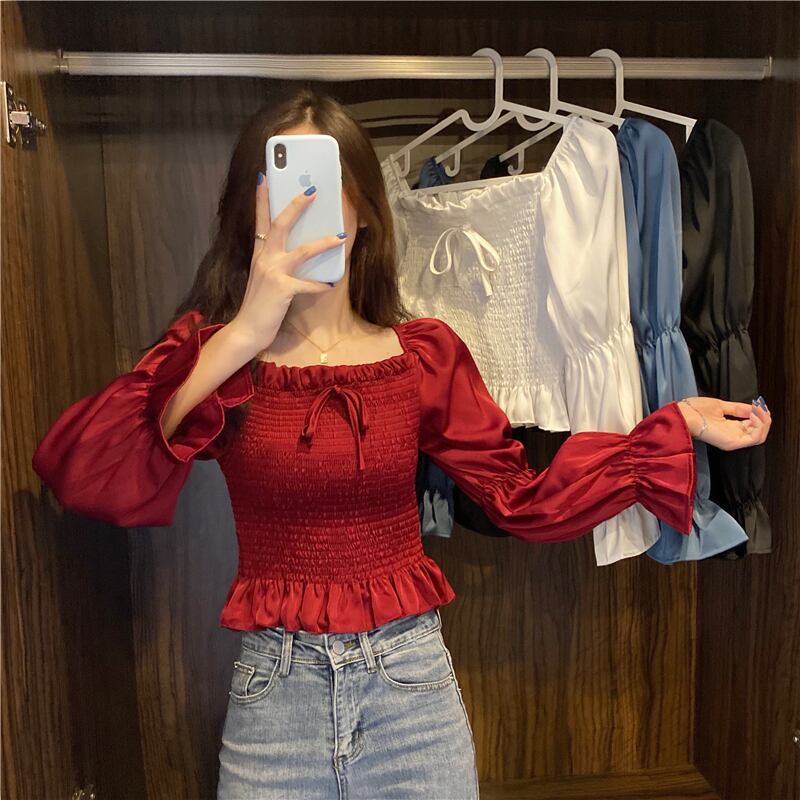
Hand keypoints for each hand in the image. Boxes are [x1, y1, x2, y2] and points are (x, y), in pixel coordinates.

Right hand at [230, 172, 346, 349]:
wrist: (247, 329)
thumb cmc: (259, 305)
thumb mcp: (264, 278)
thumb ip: (275, 263)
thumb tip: (295, 252)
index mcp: (259, 254)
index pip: (260, 220)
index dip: (261, 198)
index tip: (263, 177)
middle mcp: (264, 258)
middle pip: (280, 224)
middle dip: (297, 206)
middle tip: (312, 191)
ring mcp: (273, 273)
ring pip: (302, 251)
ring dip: (323, 243)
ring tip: (341, 237)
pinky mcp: (282, 289)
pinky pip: (307, 284)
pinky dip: (320, 285)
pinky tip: (330, 285)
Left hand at [677, 396, 771, 450]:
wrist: (683, 415)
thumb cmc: (695, 410)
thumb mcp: (721, 406)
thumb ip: (738, 409)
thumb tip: (754, 408)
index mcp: (730, 428)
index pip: (752, 426)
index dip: (760, 415)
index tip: (759, 404)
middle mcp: (733, 436)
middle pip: (759, 432)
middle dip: (764, 418)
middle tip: (760, 406)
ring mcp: (733, 441)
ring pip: (760, 436)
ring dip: (764, 421)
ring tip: (758, 410)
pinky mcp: (733, 442)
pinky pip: (755, 438)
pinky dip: (760, 426)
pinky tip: (754, 415)